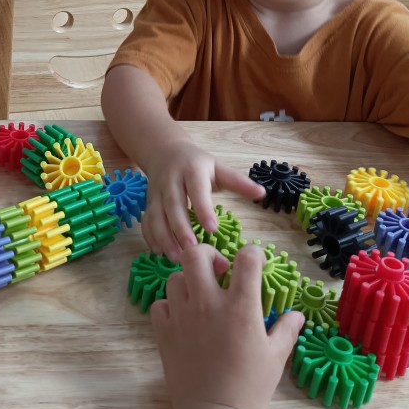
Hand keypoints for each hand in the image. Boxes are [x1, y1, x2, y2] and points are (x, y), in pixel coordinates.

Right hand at [144, 142, 264, 261]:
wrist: (165, 151)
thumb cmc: (197, 164)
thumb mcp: (218, 167)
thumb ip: (239, 182)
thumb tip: (262, 193)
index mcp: (192, 170)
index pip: (197, 190)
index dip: (203, 208)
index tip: (212, 229)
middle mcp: (171, 180)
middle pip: (172, 204)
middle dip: (180, 228)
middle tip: (191, 249)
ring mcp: (156, 192)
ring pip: (156, 215)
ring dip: (164, 236)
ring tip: (175, 257)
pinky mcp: (148, 202)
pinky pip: (146, 221)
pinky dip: (150, 237)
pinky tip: (159, 252)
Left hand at [152, 243, 304, 408]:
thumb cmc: (248, 388)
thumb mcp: (275, 358)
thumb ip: (285, 331)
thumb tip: (297, 316)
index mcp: (240, 307)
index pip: (247, 258)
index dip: (254, 255)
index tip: (256, 265)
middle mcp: (208, 303)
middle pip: (197, 254)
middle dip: (209, 255)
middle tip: (220, 272)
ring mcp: (182, 315)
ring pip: (175, 277)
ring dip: (189, 281)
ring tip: (201, 297)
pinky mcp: (164, 331)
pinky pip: (160, 304)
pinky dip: (170, 306)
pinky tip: (183, 318)